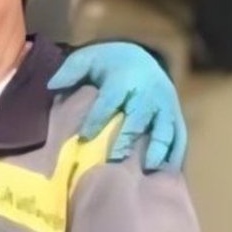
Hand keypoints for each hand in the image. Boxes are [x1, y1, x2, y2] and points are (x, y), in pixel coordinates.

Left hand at [51, 41, 187, 169]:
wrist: (141, 59)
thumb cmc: (109, 65)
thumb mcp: (89, 59)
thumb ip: (71, 70)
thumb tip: (51, 84)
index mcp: (125, 78)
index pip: (109, 101)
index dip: (97, 118)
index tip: (84, 137)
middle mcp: (149, 91)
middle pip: (139, 116)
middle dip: (128, 137)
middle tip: (116, 159)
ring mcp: (166, 105)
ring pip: (165, 128)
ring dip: (158, 148)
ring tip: (148, 168)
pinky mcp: (175, 116)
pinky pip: (180, 136)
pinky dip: (176, 154)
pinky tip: (168, 172)